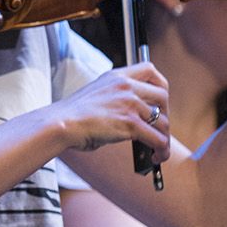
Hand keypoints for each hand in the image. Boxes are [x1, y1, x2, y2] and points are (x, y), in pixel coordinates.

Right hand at [56, 62, 171, 160]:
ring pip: (163, 121)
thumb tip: (135, 118)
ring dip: (164, 138)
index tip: (159, 101)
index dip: (160, 85)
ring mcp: (129, 103)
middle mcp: (126, 86)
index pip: (150, 69)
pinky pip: (157, 139)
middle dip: (165, 114)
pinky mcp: (130, 123)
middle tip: (158, 128)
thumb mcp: (97, 94)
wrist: (61, 123)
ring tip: (158, 150)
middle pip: (163, 95)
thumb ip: (116, 98)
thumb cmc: (73, 116)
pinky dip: (161, 150)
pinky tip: (155, 157)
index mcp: (117, 76)